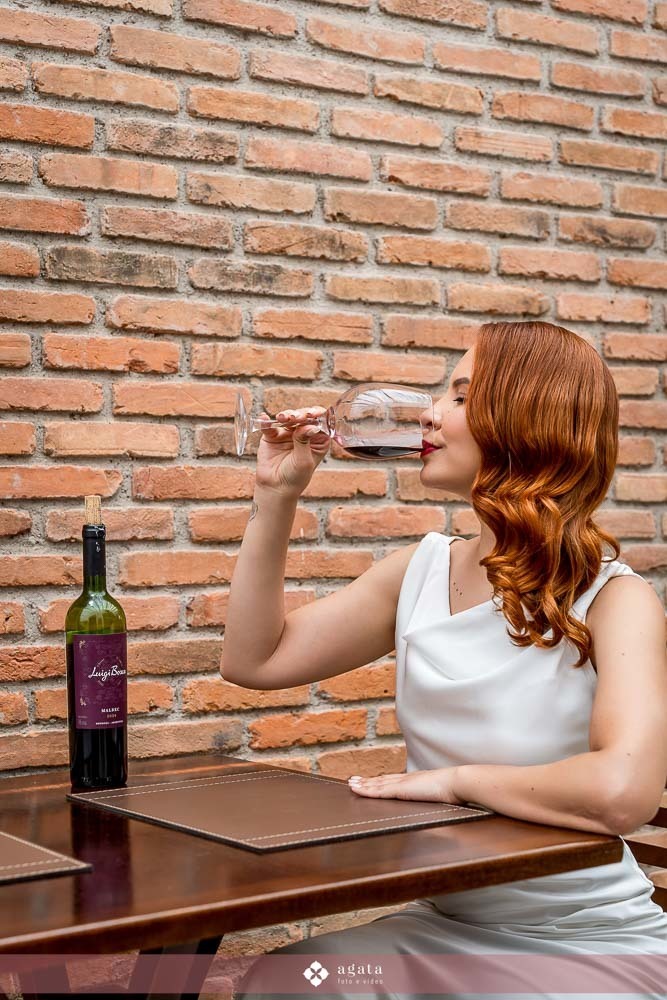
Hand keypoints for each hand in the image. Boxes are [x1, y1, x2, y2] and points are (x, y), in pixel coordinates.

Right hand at [254, 406, 330, 499]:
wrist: (276, 488)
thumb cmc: (295, 478)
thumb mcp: (304, 461)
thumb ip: (305, 441)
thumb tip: (310, 425)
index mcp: (318, 440)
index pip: (320, 422)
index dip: (317, 415)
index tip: (313, 413)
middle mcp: (304, 434)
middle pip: (304, 417)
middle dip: (300, 414)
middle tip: (296, 417)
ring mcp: (288, 433)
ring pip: (288, 418)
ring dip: (286, 415)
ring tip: (283, 418)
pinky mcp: (272, 436)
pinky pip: (269, 426)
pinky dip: (266, 421)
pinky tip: (264, 419)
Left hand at [347, 767, 466, 805]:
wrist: (459, 783)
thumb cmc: (455, 792)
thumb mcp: (442, 797)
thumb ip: (437, 800)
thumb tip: (439, 811)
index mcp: (417, 781)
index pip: (395, 781)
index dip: (382, 781)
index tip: (372, 781)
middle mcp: (407, 779)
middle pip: (382, 780)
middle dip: (367, 781)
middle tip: (353, 781)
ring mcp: (403, 784)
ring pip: (377, 784)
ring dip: (363, 785)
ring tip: (351, 784)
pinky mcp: (401, 790)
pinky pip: (379, 791)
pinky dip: (366, 790)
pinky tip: (356, 790)